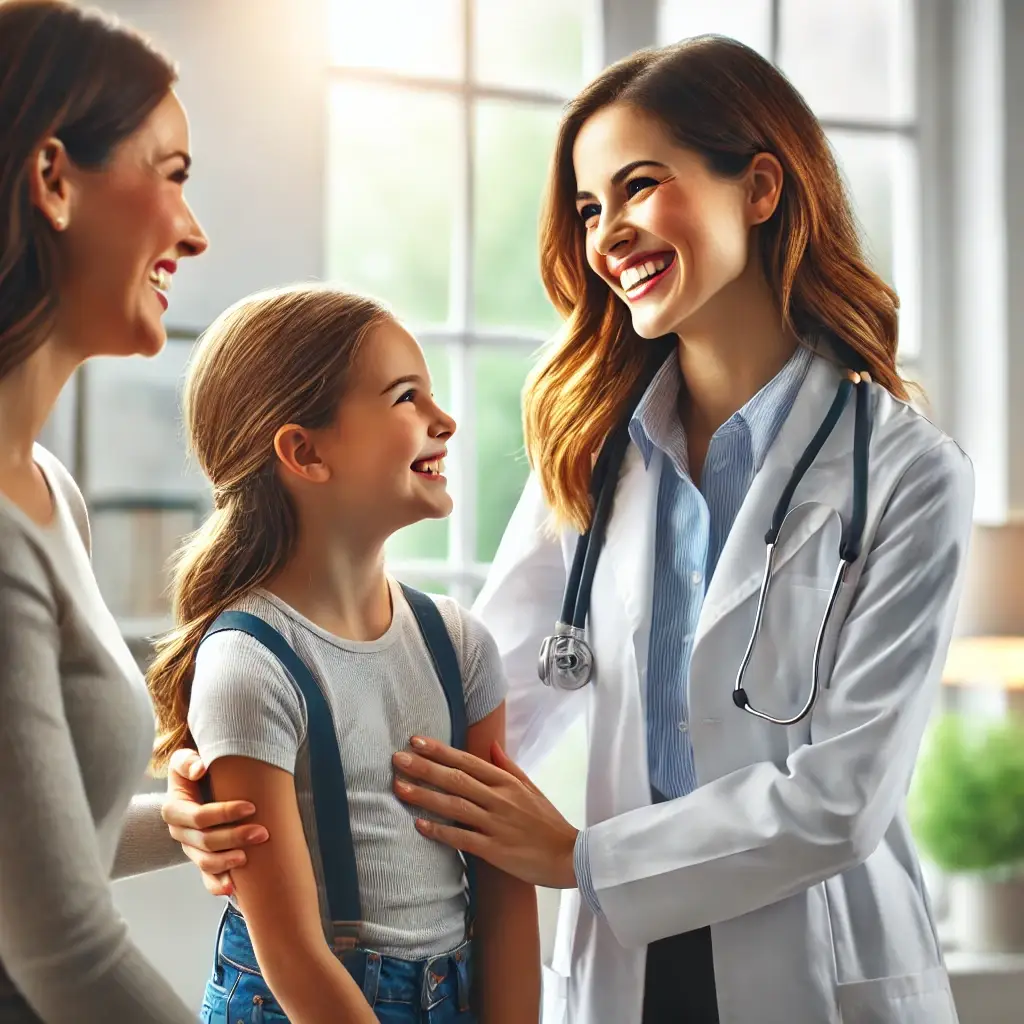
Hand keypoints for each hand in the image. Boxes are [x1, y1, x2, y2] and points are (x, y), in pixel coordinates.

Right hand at [162, 748, 268, 895]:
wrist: (198, 781)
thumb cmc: (195, 768)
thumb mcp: (185, 760)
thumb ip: (187, 761)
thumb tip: (200, 767)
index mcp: (174, 809)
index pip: (199, 817)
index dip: (224, 814)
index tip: (251, 807)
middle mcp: (180, 832)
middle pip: (206, 842)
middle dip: (234, 838)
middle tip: (262, 833)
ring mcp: (190, 848)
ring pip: (206, 862)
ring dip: (228, 862)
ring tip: (249, 857)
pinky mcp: (201, 857)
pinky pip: (206, 877)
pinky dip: (217, 884)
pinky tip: (232, 889)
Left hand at [392, 738, 577, 888]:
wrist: (569, 855)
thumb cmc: (548, 821)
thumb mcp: (531, 787)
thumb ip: (508, 766)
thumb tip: (490, 745)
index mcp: (506, 782)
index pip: (467, 761)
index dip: (440, 751)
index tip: (416, 741)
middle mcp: (499, 799)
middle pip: (456, 779)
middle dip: (424, 768)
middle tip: (397, 759)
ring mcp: (496, 824)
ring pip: (454, 806)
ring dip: (425, 796)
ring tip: (399, 787)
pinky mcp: (495, 850)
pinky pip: (462, 838)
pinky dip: (440, 831)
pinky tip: (419, 825)